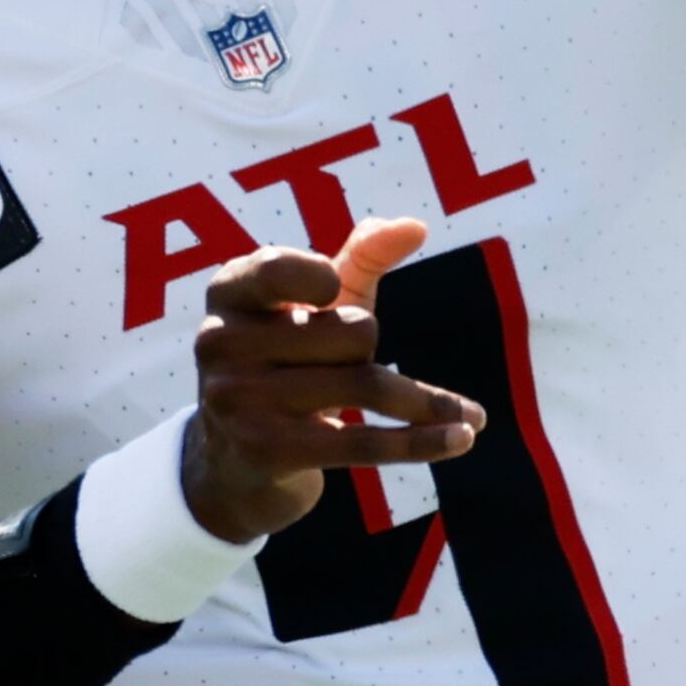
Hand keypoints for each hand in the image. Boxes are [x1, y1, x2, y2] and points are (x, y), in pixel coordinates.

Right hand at [181, 216, 482, 542]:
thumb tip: (415, 226)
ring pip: (363, 384)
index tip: (332, 289)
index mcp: (229, 292)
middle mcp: (222, 343)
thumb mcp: (317, 304)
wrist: (235, 459)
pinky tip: (464, 436)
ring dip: (417, 400)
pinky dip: (420, 440)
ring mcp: (239, 401)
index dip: (314, 278)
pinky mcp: (267, 453)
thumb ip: (362, 256)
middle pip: (350, 330)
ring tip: (461, 414)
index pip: (276, 270)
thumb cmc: (289, 358)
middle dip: (368, 345)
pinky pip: (361, 442)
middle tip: (347, 364)